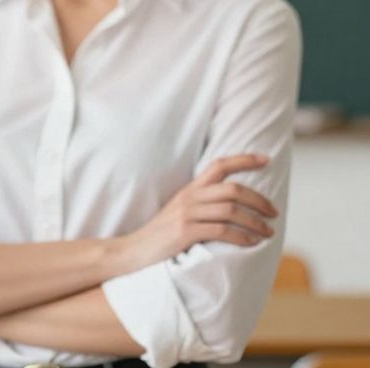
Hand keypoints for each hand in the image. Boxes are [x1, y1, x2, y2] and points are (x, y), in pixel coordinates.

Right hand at [124, 153, 277, 268]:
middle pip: (233, 190)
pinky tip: (251, 243)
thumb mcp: (180, 212)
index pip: (219, 166)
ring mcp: (186, 214)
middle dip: (259, 200)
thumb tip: (234, 206)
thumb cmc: (162, 234)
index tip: (266, 159)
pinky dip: (241, 237)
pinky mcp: (185, 232)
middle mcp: (189, 198)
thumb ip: (202, 205)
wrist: (134, 250)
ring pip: (231, 210)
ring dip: (256, 222)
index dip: (244, 160)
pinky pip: (221, 230)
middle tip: (274, 213)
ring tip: (268, 232)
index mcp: (190, 190)